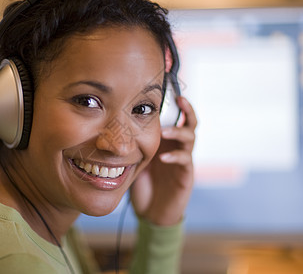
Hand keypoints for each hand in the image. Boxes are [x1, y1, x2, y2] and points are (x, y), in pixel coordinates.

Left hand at [130, 97, 196, 225]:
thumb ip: (130, 143)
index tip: (169, 90)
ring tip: (165, 132)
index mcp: (167, 141)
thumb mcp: (134, 159)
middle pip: (190, 123)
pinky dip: (175, 157)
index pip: (176, 118)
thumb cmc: (143, 183)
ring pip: (190, 139)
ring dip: (179, 132)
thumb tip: (111, 124)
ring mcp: (183, 160)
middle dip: (187, 110)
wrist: (151, 211)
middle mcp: (177, 147)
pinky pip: (185, 161)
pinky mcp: (186, 175)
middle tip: (180, 99)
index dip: (176, 104)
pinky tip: (163, 158)